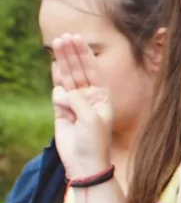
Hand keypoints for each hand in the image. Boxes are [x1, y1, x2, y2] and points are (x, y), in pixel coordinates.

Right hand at [52, 35, 112, 177]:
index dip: (85, 54)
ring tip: (56, 45)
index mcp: (102, 95)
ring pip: (66, 78)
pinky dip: (58, 90)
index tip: (77, 39)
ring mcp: (74, 103)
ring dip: (62, 62)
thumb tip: (63, 91)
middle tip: (63, 38)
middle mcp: (88, 96)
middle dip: (71, 53)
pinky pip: (57, 95)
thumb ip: (78, 100)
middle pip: (78, 70)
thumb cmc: (94, 141)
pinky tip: (61, 92)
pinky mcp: (61, 112)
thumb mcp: (91, 117)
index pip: (92, 69)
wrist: (83, 163)